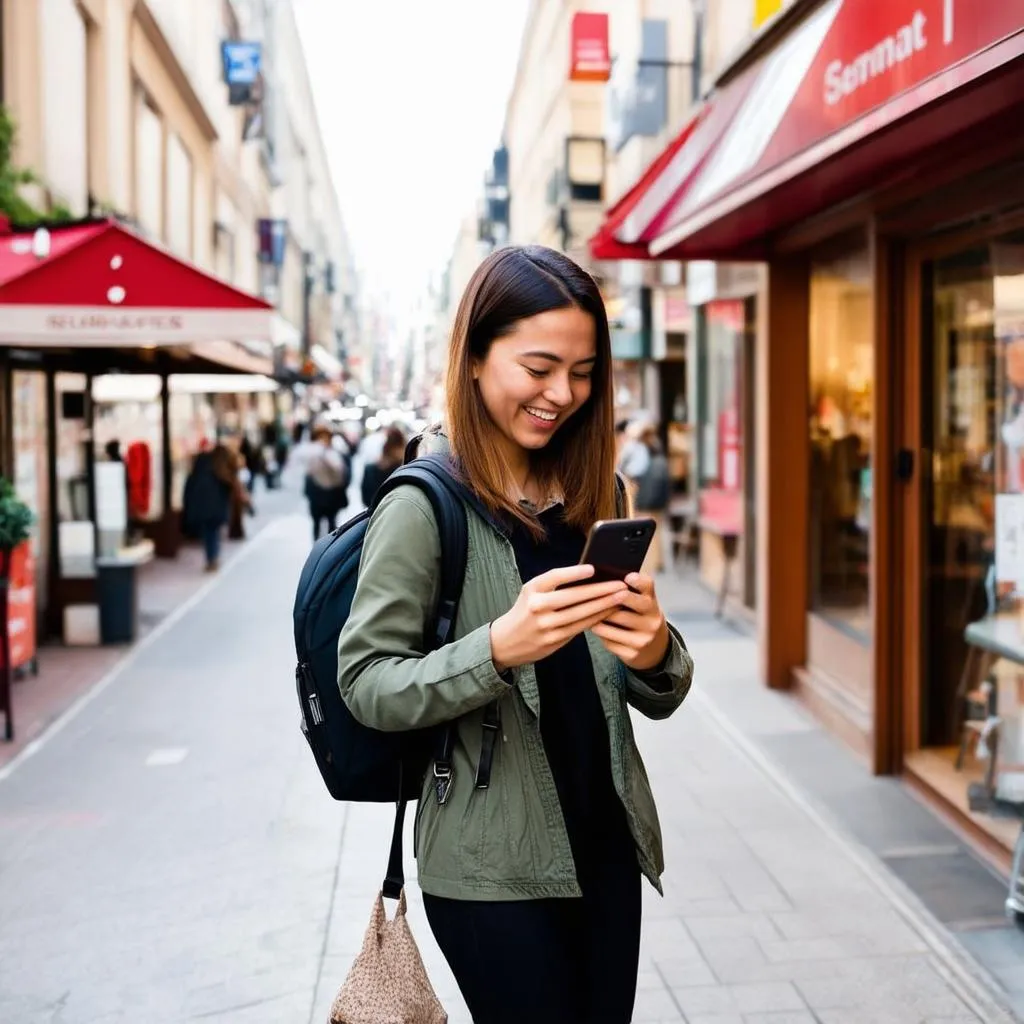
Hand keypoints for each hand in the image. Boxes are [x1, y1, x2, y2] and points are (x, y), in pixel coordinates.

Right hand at [490, 564, 628, 671]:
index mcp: (532, 590)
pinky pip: (580, 627)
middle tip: (620, 584)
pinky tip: (608, 612)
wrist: (506, 641)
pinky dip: (596, 619)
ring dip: (604, 605)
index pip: (554, 577)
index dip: (574, 573)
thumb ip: (553, 585)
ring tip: (621, 597)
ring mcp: (546, 625)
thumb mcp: (531, 592)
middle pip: (573, 597)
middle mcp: (537, 607)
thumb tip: (589, 576)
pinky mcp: (554, 640)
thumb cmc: (525, 611)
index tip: (593, 569)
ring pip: (580, 614)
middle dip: (600, 590)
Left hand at [591, 573, 669, 670]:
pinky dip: (600, 634)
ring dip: (596, 619)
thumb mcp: (644, 602)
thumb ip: (632, 590)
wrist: (656, 649)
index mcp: (652, 603)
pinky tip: (594, 628)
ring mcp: (643, 639)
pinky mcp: (633, 654)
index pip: (647, 586)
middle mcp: (652, 620)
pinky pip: (608, 642)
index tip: (626, 577)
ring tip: (587, 613)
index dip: (637, 581)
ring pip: (610, 626)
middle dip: (605, 600)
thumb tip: (603, 580)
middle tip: (591, 596)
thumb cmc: (642, 618)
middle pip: (622, 605)